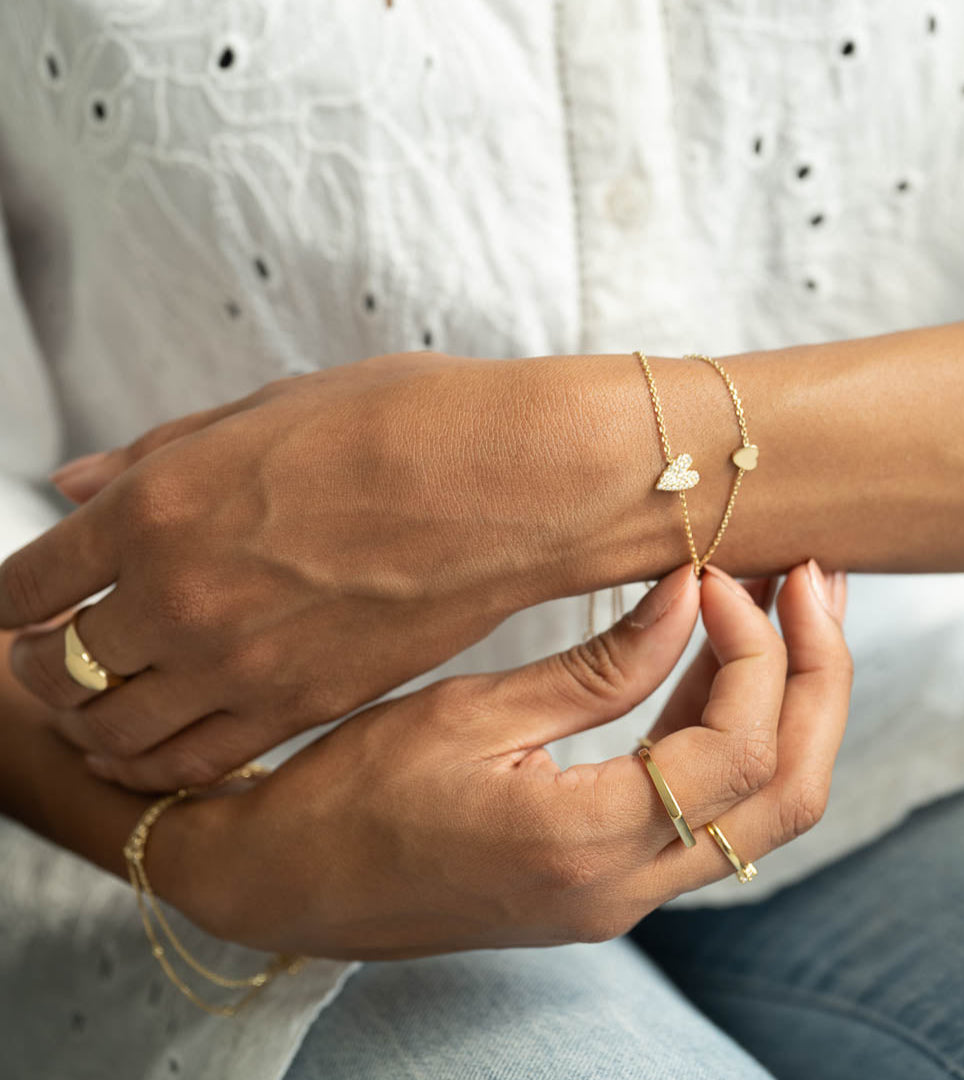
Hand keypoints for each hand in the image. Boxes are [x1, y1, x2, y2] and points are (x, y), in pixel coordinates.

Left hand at [0, 352, 646, 790]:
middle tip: (51, 652)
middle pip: (58, 667)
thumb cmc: (404, 424)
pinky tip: (155, 747)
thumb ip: (159, 456)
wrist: (511, 483)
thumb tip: (75, 485)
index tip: (23, 603)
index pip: (26, 581)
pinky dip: (153, 765)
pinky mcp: (303, 708)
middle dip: (38, 662)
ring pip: (114, 730)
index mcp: (157, 507)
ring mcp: (241, 664)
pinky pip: (193, 763)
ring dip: (88, 720)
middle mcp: (180, 597)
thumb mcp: (267, 408)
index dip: (9, 599)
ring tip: (99, 704)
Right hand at [159, 562, 848, 960]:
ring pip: (763, 810)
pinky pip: (708, 812)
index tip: (713, 570)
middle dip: (819, 677)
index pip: (735, 748)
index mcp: (585, 844)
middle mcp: (624, 889)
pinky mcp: (606, 881)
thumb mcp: (470, 714)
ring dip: (789, 705)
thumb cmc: (353, 794)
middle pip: (788, 792)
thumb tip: (686, 595)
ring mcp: (622, 895)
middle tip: (814, 580)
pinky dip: (731, 734)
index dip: (750, 647)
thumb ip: (598, 666)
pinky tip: (719, 665)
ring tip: (788, 607)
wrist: (289, 883)